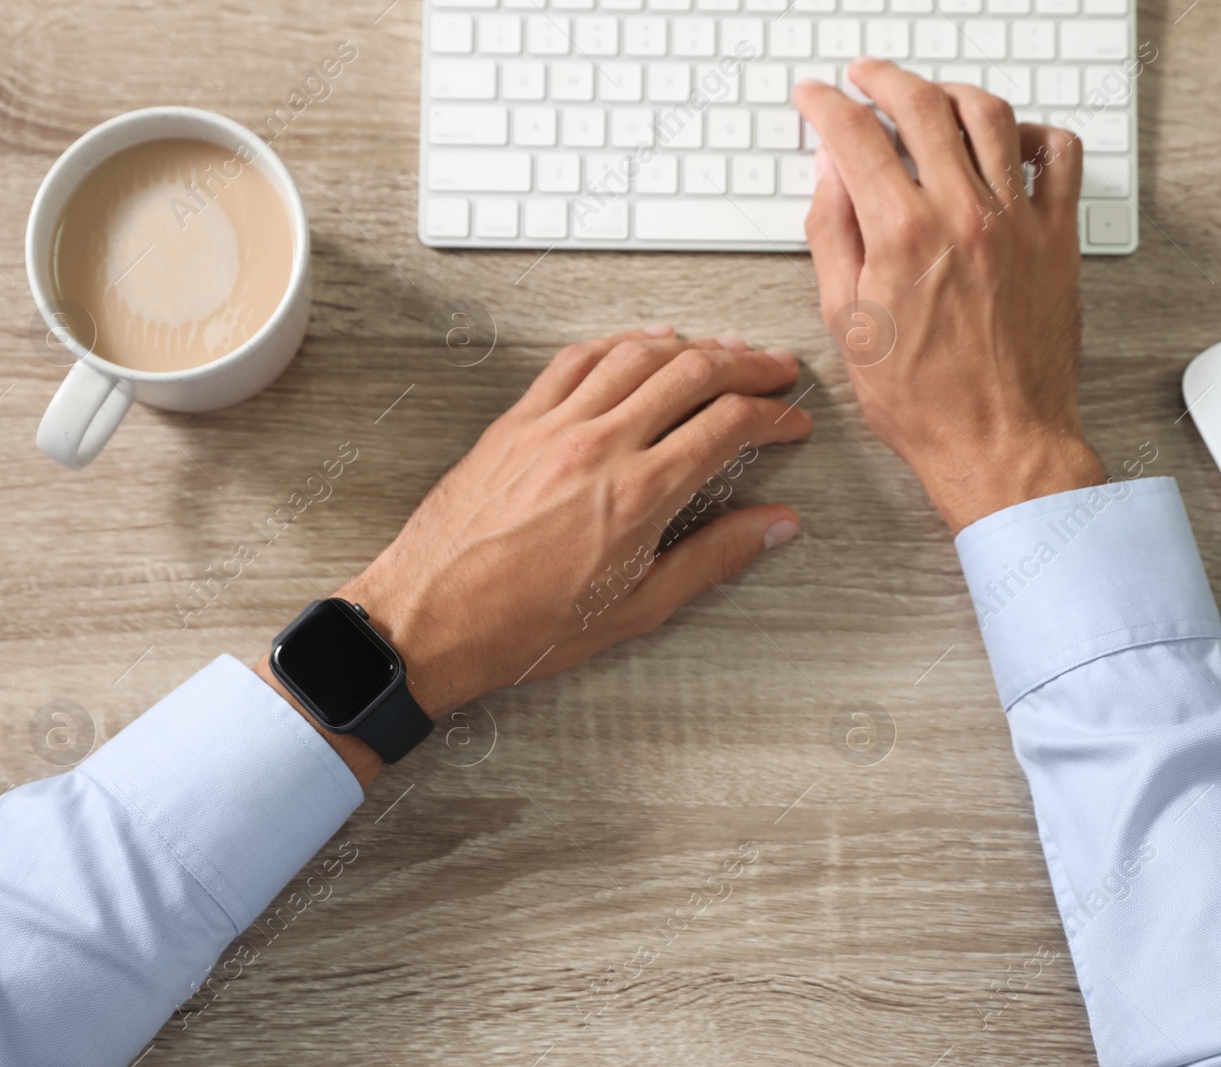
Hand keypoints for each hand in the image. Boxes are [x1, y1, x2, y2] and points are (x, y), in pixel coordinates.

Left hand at [259, 327, 811, 783]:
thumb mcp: (637, 608)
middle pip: (692, 372)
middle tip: (776, 370)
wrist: (430, 618)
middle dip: (748, 364)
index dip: (773, 415)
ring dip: (691, 344)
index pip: (727, 424)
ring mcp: (552, 426)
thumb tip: (773, 526)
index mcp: (637, 495)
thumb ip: (713, 558)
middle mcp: (597, 446)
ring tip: (723, 349)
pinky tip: (642, 343)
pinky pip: (576, 359)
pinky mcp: (516, 421)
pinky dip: (620, 343)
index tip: (790, 422)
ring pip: (637, 354)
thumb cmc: (523, 625)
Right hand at [795, 59, 1104, 533]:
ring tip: (929, 97)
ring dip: (951, 91)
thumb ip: (834, 236)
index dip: (825, 105)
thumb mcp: (847, 324)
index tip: (815, 98)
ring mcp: (1018, 221)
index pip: (855, 137)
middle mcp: (963, 214)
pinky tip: (1008, 139)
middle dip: (883, 79)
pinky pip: (1059, 155)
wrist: (1000, 444)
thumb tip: (830, 176)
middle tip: (863, 78)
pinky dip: (1032, 131)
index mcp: (902, 235)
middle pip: (922, 106)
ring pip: (990, 114)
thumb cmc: (924, 402)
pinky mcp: (1057, 238)